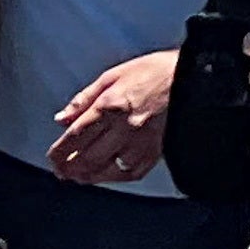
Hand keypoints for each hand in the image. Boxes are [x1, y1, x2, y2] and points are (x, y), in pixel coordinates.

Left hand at [41, 47, 178, 190]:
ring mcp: (141, 142)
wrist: (197, 77)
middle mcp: (124, 127)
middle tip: (60, 170)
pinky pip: (131, 172)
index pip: (75, 136)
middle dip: (69, 167)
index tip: (52, 157)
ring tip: (76, 176)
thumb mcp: (114, 75)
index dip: (59, 151)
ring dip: (87, 176)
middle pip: (87, 157)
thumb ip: (84, 99)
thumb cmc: (156, 71)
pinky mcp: (157, 150)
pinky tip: (105, 175)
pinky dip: (113, 177)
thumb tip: (61, 118)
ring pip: (106, 169)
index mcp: (111, 105)